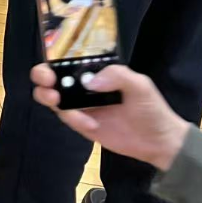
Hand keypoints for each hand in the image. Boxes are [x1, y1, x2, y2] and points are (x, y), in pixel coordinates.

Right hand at [31, 64, 189, 171]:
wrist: (159, 141)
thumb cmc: (151, 108)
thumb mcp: (140, 85)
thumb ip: (117, 75)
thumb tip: (90, 81)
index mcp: (95, 72)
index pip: (68, 61)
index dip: (54, 61)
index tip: (51, 67)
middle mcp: (83, 86)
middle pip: (52, 78)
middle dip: (42, 77)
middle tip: (47, 82)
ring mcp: (81, 105)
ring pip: (52, 97)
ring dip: (48, 97)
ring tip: (57, 101)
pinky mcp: (82, 124)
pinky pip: (67, 118)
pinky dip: (73, 118)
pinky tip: (90, 123)